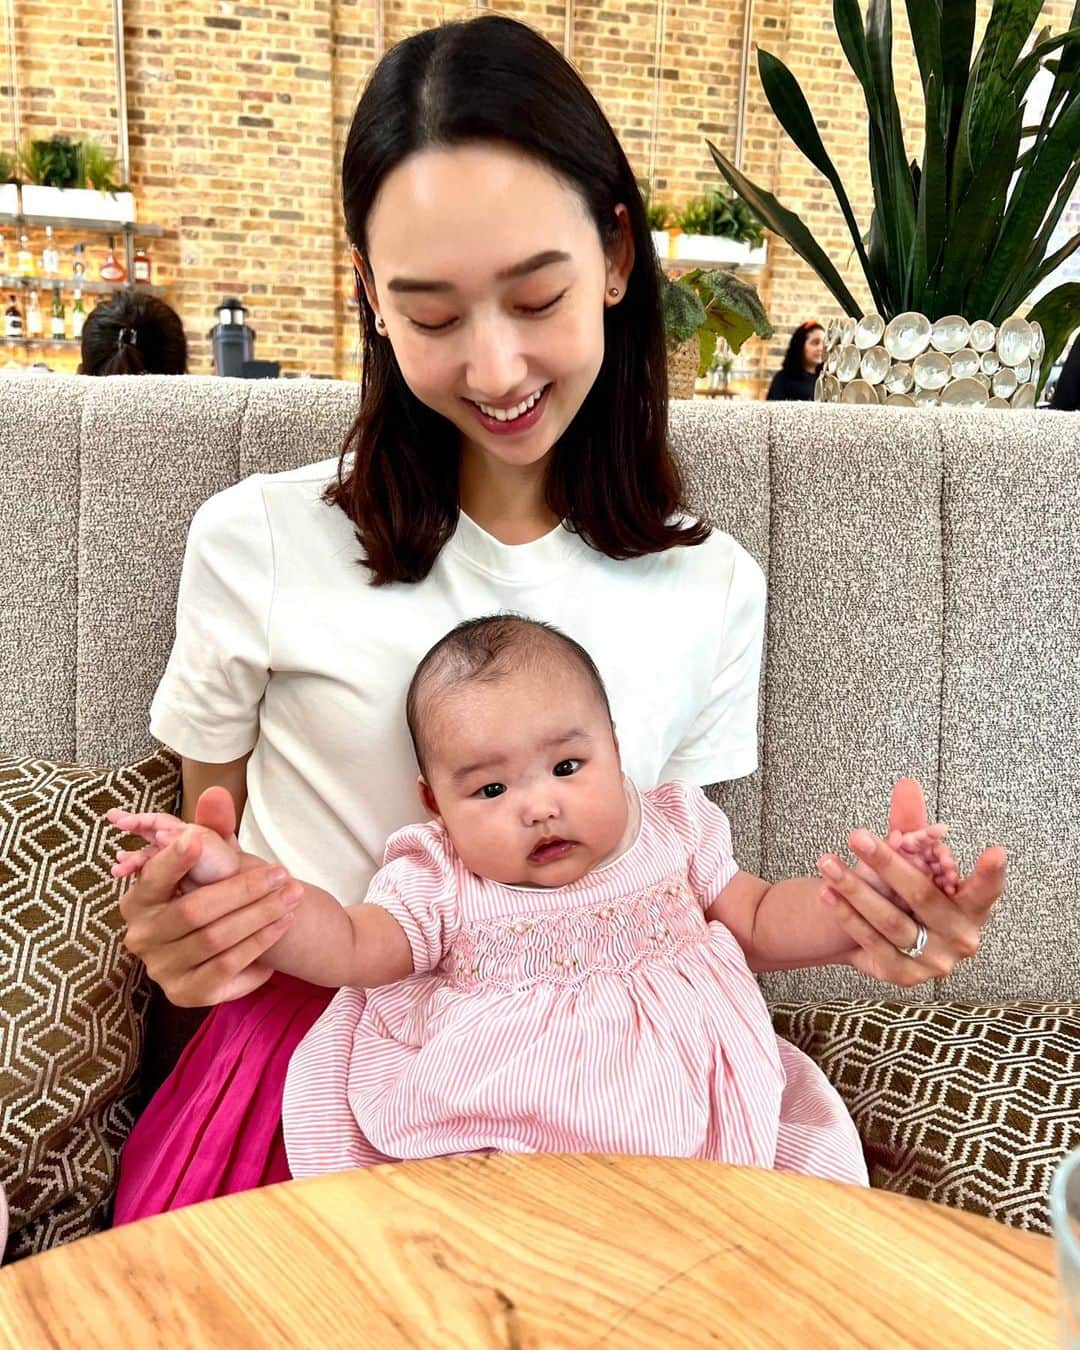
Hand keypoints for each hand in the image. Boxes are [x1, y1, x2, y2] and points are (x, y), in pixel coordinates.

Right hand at [118, 787, 302, 1006]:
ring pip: (216, 941)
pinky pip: (228, 970)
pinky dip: (258, 948)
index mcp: (138, 900)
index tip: (195, 838)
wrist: (237, 941)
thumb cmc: (218, 892)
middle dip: (244, 890)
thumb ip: (213, 828)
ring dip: (261, 916)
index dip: (171, 860)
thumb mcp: (215, 860)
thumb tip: (216, 793)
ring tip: (293, 897)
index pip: (152, 878)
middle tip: (282, 873)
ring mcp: (161, 970)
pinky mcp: (186, 995)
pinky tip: (281, 928)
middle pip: (195, 911)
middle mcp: (141, 937)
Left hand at [815, 779, 1005, 987]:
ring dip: (855, 889)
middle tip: (857, 836)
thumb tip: (906, 784)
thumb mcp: (911, 860)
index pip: (986, 890)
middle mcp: (960, 938)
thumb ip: (911, 826)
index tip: (995, 852)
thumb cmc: (907, 892)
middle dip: (887, 864)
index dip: (991, 873)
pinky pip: (871, 943)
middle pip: (923, 897)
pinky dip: (847, 916)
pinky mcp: (903, 976)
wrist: (879, 939)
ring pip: (891, 921)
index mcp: (972, 907)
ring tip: (827, 862)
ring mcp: (934, 961)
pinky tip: (826, 893)